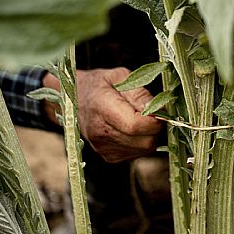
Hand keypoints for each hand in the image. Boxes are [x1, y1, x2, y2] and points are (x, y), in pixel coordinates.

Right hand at [43, 67, 162, 162]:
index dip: (155, 120)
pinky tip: (132, 129)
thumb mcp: (120, 77)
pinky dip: (142, 142)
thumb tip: (159, 111)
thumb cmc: (99, 85)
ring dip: (150, 135)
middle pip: (145, 141)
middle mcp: (100, 133)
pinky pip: (138, 153)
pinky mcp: (109, 157)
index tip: (159, 111)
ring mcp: (103, 148)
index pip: (136, 125)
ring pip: (145, 149)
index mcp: (101, 108)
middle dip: (155, 128)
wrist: (74, 100)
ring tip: (140, 119)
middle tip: (152, 114)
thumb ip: (140, 94)